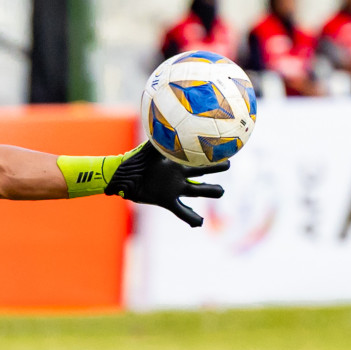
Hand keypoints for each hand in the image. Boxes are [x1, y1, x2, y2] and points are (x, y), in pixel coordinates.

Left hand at [106, 142, 227, 226]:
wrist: (123, 176)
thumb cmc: (135, 160)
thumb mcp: (149, 149)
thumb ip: (160, 140)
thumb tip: (167, 126)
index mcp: (176, 162)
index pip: (196, 156)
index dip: (209, 153)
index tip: (222, 146)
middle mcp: (179, 175)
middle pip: (203, 171)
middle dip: (216, 167)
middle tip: (227, 163)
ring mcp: (175, 189)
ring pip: (198, 191)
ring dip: (209, 191)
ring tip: (220, 191)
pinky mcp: (167, 201)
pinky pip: (182, 211)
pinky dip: (191, 218)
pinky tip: (200, 222)